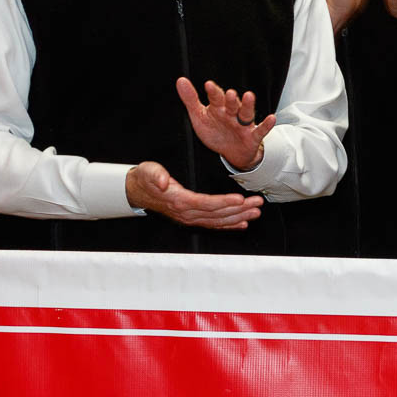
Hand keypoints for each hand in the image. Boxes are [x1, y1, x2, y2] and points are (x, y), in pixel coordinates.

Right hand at [126, 161, 263, 229]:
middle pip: (217, 213)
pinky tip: (243, 223)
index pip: (206, 203)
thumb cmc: (146, 179)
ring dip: (239, 217)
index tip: (240, 199)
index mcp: (178, 201)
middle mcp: (186, 213)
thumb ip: (156, 175)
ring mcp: (190, 218)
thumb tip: (164, 182)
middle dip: (240, 209)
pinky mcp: (193, 218)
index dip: (224, 203)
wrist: (138, 191)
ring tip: (256, 212)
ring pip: (218, 220)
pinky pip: (214, 224)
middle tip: (257, 204)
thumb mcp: (148, 171)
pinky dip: (229, 224)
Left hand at [176, 77, 273, 172]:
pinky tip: (271, 118)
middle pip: (232, 104)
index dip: (213, 92)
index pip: (216, 98)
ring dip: (248, 105)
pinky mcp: (253, 136)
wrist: (231, 153)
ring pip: (246, 113)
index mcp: (219, 108)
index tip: (208, 85)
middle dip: (231, 99)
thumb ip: (190, 99)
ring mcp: (243, 125)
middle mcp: (232, 114)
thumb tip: (180, 81)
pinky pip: (261, 130)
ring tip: (249, 96)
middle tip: (229, 93)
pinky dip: (266, 125)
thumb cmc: (215, 131)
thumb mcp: (199, 116)